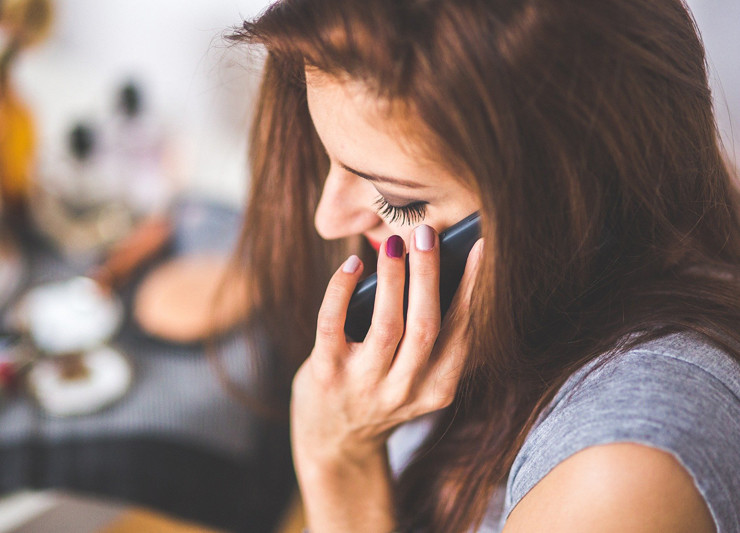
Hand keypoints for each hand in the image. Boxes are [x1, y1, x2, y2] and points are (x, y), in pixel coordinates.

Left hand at [291, 225, 483, 469]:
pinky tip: (352, 265)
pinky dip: (341, 290)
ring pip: (386, 325)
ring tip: (394, 243)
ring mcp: (364, 385)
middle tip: (427, 233)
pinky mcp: (326, 375)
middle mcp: (404, 391)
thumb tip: (434, 267)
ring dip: (392, 278)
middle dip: (429, 275)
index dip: (471, 288)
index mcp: (437, 389)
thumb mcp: (416, 378)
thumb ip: (429, 339)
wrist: (334, 442)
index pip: (461, 332)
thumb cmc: (380, 392)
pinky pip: (332, 325)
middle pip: (426, 326)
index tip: (479, 248)